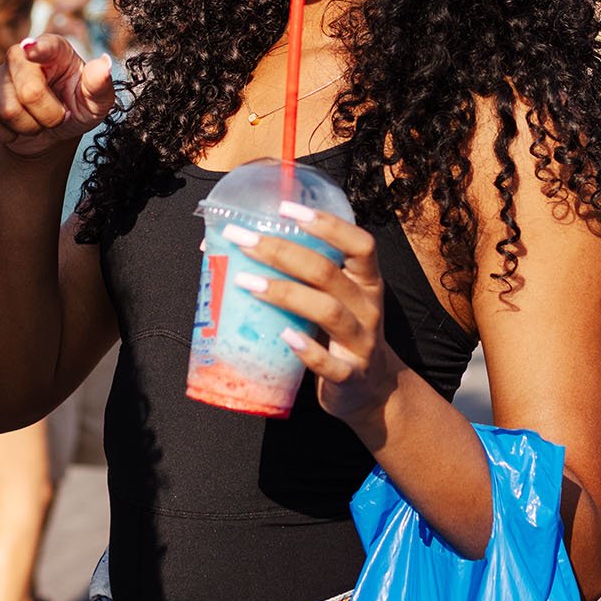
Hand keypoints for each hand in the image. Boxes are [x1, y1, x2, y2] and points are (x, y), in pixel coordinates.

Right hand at [0, 35, 115, 157]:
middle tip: (57, 117)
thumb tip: (104, 64)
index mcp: (54, 50)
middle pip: (28, 91)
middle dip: (47, 116)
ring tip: (38, 122)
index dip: (39, 49)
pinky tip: (16, 129)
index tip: (33, 52)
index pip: (47, 46)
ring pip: (7, 110)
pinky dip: (6, 134)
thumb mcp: (96, 104)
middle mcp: (21, 56)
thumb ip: (100, 86)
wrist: (51, 135)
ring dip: (29, 127)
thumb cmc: (76, 110)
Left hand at [226, 201, 400, 426]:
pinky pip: (330, 364)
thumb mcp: (334, 300)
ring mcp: (362, 343)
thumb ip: (300, 277)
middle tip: (244, 240)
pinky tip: (284, 336)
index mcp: (366, 282)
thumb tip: (230, 250)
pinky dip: (307, 350)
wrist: (370, 392)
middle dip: (283, 252)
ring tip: (246, 283)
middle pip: (329, 272)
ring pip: (328, 312)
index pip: (360, 244)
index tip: (287, 208)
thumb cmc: (339, 336)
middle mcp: (368, 307)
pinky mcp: (351, 376)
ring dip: (285, 293)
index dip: (328, 224)